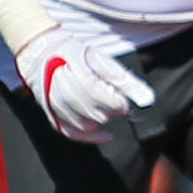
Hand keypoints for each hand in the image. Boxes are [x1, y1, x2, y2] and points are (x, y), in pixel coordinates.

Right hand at [12, 26, 154, 143]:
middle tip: (116, 103)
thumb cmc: (80, 58)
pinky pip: (72, 133)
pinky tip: (108, 135)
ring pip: (84, 124)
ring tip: (106, 110)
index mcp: (75, 71)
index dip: (116, 101)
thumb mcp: (104, 62)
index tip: (123, 100)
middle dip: (110, 110)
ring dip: (101, 121)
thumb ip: (127, 81)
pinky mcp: (52, 115)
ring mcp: (53, 103)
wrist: (44, 55)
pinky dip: (91, 137)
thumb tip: (148, 100)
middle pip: (93, 112)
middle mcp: (60, 88)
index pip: (99, 94)